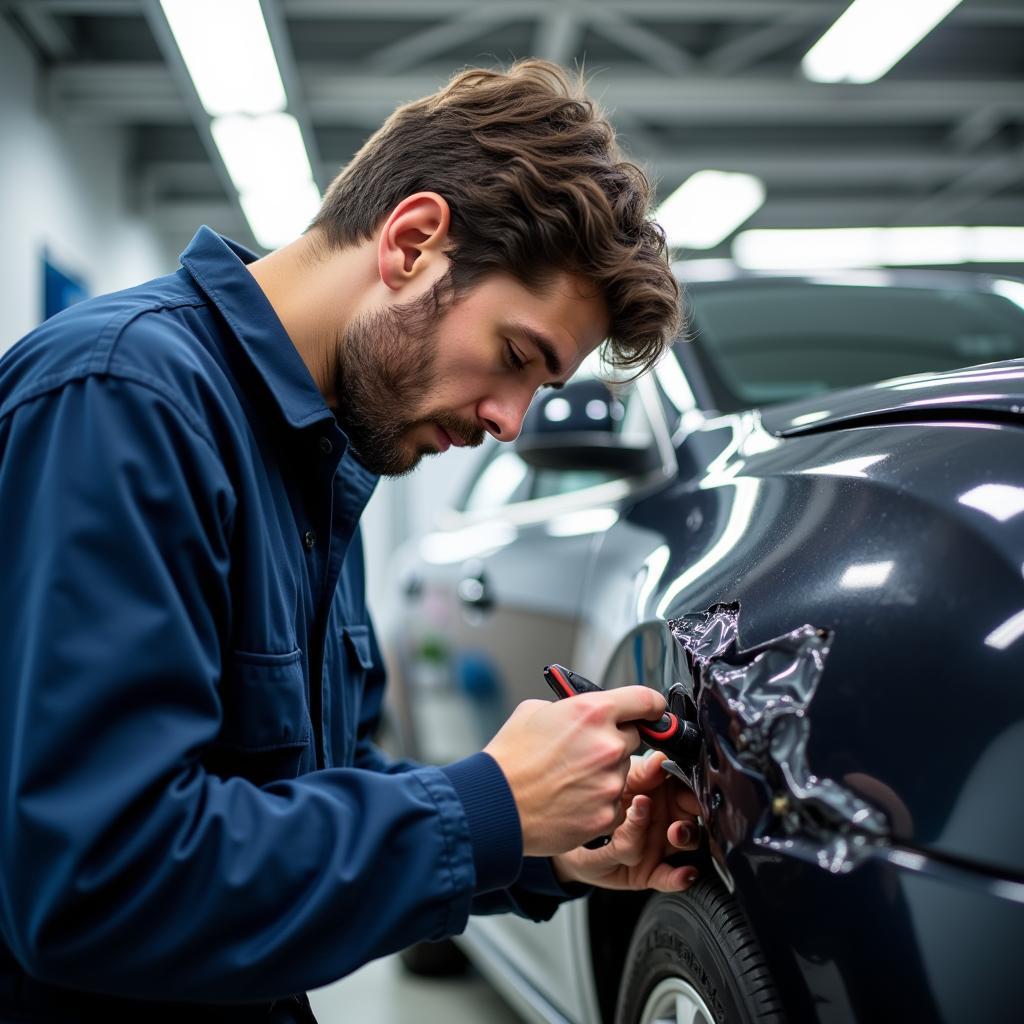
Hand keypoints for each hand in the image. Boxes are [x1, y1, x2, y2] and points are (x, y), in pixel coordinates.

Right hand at [484, 687, 666, 856]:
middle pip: (632, 738)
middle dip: (612, 742)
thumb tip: (586, 712)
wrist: (495, 804)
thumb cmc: (510, 759)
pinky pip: (615, 804)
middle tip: (583, 751)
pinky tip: (571, 800)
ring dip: (604, 774)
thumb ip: (571, 708)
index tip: (650, 711)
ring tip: (569, 779)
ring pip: (622, 772)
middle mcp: (607, 745)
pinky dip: (598, 803)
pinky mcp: (606, 815)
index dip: (650, 706)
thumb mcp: (535, 711)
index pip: (645, 700)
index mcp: (592, 712)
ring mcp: (610, 782)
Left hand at [551, 752, 702, 891]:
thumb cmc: (601, 801)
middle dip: (693, 815)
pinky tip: (685, 874)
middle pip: (692, 816)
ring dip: (684, 838)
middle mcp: (666, 819)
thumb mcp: (619, 781)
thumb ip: (642, 773)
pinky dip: (679, 878)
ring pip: (683, 844)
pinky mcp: (650, 871)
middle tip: (681, 816)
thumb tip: (661, 760)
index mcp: (663, 793)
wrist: (571, 833)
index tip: (691, 787)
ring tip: (674, 833)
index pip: (687, 789)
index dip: (694, 790)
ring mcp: (659, 845)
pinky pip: (669, 878)